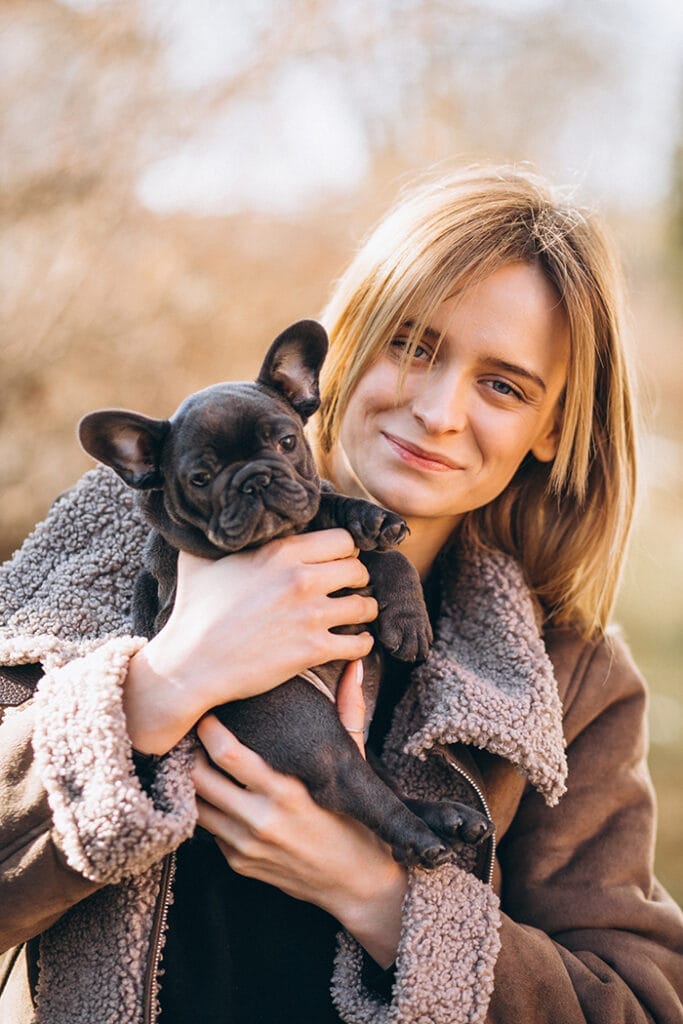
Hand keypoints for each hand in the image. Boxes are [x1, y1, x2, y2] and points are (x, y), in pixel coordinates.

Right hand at [124, 530, 377, 753]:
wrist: (191, 663)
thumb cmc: (193, 611)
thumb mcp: (199, 560)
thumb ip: (212, 535)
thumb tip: (206, 513)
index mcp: (280, 551)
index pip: (342, 539)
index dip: (343, 551)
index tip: (337, 561)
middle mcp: (301, 578)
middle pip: (358, 569)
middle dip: (356, 579)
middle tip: (348, 588)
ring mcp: (309, 615)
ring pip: (365, 605)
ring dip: (364, 610)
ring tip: (356, 614)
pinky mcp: (312, 650)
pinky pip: (359, 643)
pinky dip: (362, 643)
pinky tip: (354, 641)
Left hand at [192, 664, 407, 967]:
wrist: (358, 886)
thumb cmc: (356, 820)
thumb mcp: (355, 764)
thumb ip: (350, 710)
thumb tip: (356, 664)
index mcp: (286, 792)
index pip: (228, 755)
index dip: (209, 730)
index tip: (207, 712)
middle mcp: (260, 821)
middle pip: (199, 779)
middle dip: (189, 754)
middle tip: (188, 733)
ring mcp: (245, 846)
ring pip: (197, 806)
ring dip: (192, 783)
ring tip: (191, 759)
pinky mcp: (239, 864)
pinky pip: (209, 832)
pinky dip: (208, 810)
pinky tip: (213, 793)